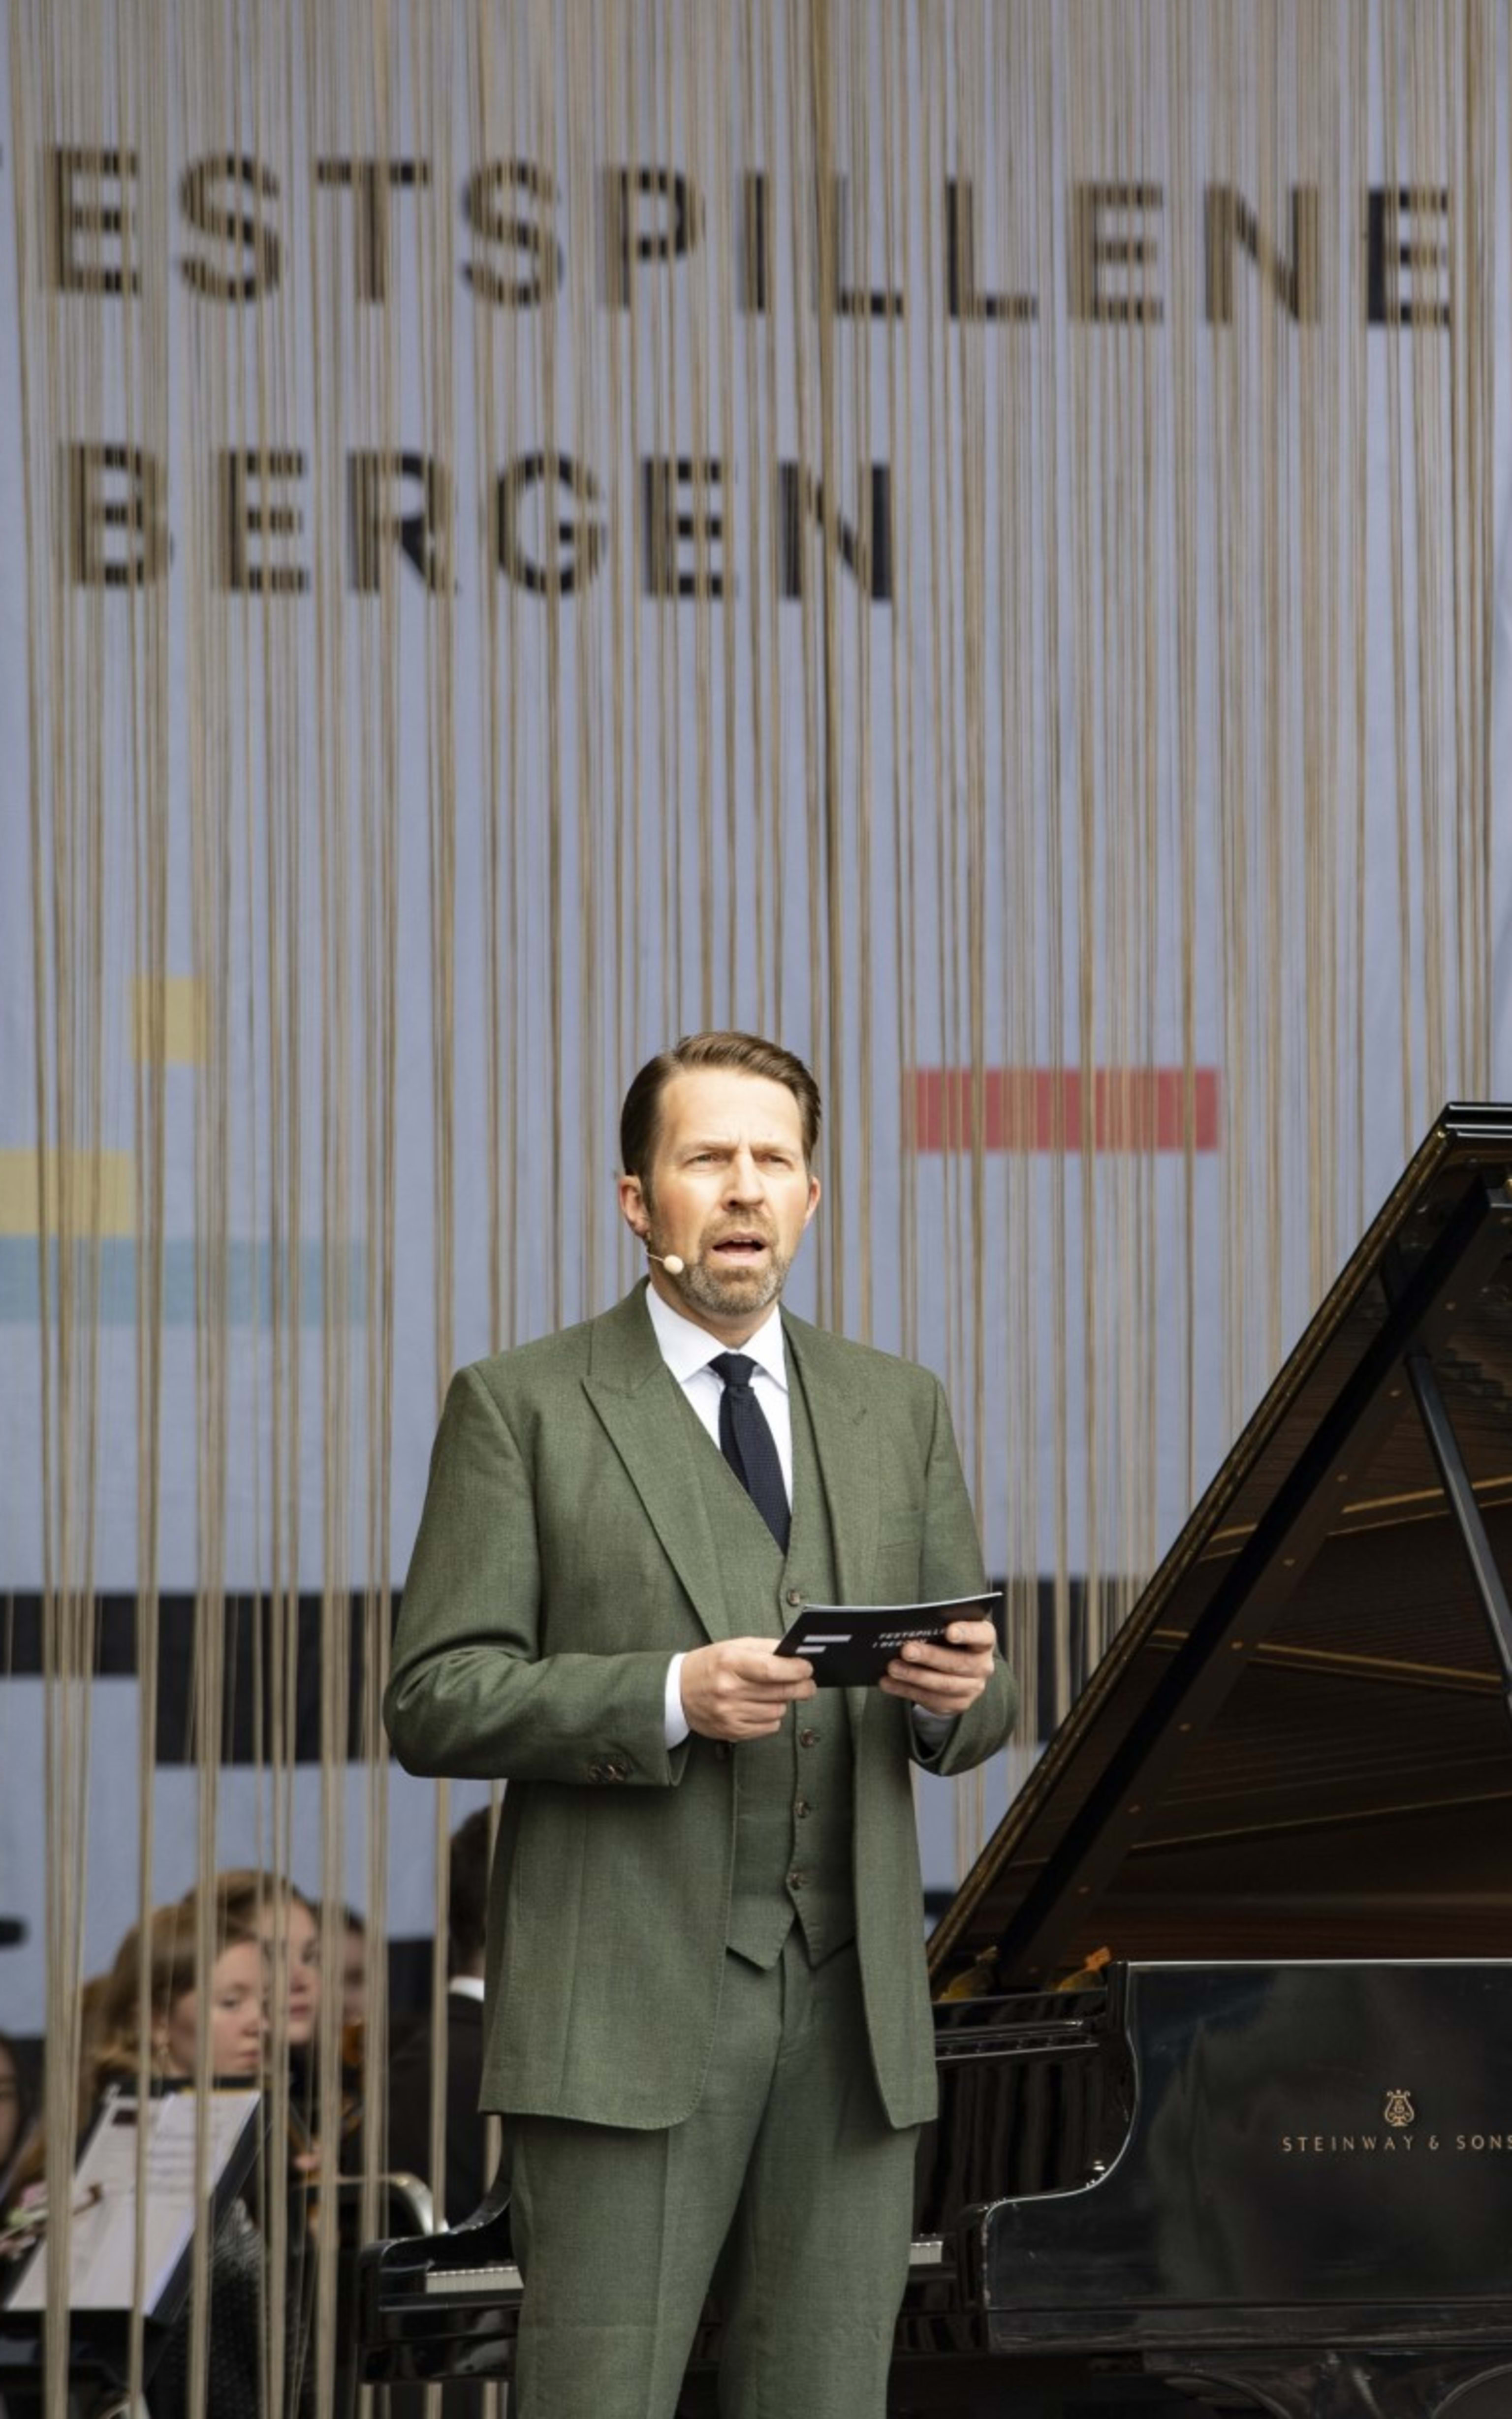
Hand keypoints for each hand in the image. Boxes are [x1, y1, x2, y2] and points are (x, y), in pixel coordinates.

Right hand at [680, 1637, 815, 1739]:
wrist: (676, 1692)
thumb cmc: (710, 1665)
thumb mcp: (733, 1646)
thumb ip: (765, 1648)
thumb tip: (797, 1655)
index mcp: (729, 1663)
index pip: (771, 1668)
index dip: (795, 1669)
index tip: (808, 1668)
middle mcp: (728, 1690)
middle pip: (779, 1691)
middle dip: (801, 1687)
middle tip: (809, 1683)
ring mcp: (729, 1713)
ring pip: (777, 1710)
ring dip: (782, 1701)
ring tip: (773, 1693)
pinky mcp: (732, 1731)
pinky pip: (769, 1727)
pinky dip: (771, 1717)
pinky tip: (761, 1707)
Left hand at [879, 1618, 996, 1717]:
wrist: (956, 1670)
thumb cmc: (947, 1640)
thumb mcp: (947, 1629)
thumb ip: (936, 1625)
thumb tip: (906, 1625)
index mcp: (984, 1640)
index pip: (982, 1635)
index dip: (967, 1633)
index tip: (949, 1631)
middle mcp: (983, 1665)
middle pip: (959, 1663)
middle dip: (930, 1657)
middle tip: (906, 1650)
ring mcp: (972, 1688)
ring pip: (944, 1685)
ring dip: (915, 1676)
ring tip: (892, 1668)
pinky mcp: (957, 1704)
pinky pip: (931, 1700)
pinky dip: (906, 1690)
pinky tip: (888, 1683)